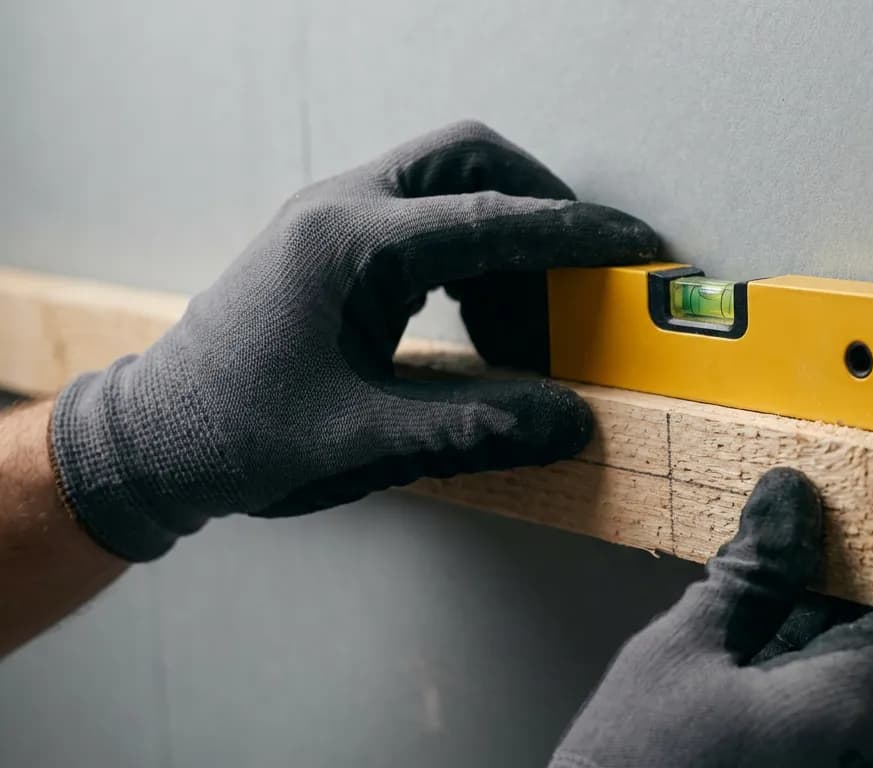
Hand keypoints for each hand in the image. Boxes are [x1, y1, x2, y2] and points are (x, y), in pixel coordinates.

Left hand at [48, 120, 660, 561]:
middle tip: (586, 267)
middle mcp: (342, 210)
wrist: (155, 440)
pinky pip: (422, 213)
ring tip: (531, 316)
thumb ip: (473, 428)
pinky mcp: (331, 241)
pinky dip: (470, 249)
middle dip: (541, 201)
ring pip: (446, 177)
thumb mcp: (365, 441)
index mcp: (350, 246)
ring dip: (505, 227)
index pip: (489, 219)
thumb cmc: (242, 437)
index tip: (636, 246)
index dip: (575, 235)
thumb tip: (571, 422)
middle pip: (469, 157)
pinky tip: (482, 317)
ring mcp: (333, 219)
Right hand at [551, 468, 872, 767]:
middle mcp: (872, 766)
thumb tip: (789, 502)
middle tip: (826, 630)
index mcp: (852, 711)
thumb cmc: (636, 758)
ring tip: (800, 674)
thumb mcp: (685, 647)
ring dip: (868, 705)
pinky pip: (856, 766)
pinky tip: (780, 716)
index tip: (857, 579)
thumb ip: (754, 575)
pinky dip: (839, 740)